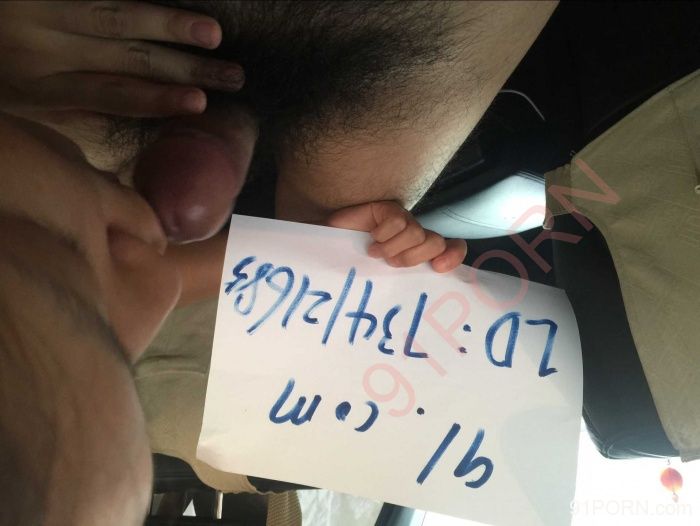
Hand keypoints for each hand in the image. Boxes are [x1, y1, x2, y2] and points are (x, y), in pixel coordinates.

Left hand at [0, 1, 243, 117]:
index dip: (156, 99)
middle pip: (127, 56)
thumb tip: (127, 103)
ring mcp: (41, 5)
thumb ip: (68, 103)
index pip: (110, 94)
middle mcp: (42, 44)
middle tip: (231, 74)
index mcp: (37, 85)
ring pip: (117, 14)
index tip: (201, 103)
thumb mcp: (18, 100)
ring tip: (213, 33)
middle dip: (184, 66)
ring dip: (171, 23)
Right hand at [326, 201, 467, 272]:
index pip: (452, 249)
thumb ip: (402, 284)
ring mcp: (402, 220)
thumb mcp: (382, 281)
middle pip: (435, 242)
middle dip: (413, 257)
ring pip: (417, 233)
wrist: (324, 251)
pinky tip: (371, 239)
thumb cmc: (355, 269)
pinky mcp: (388, 209)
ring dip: (394, 248)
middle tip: (390, 263)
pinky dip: (384, 234)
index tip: (438, 267)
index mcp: (419, 254)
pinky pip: (398, 221)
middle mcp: (415, 236)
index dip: (453, 256)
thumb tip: (422, 300)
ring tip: (375, 253)